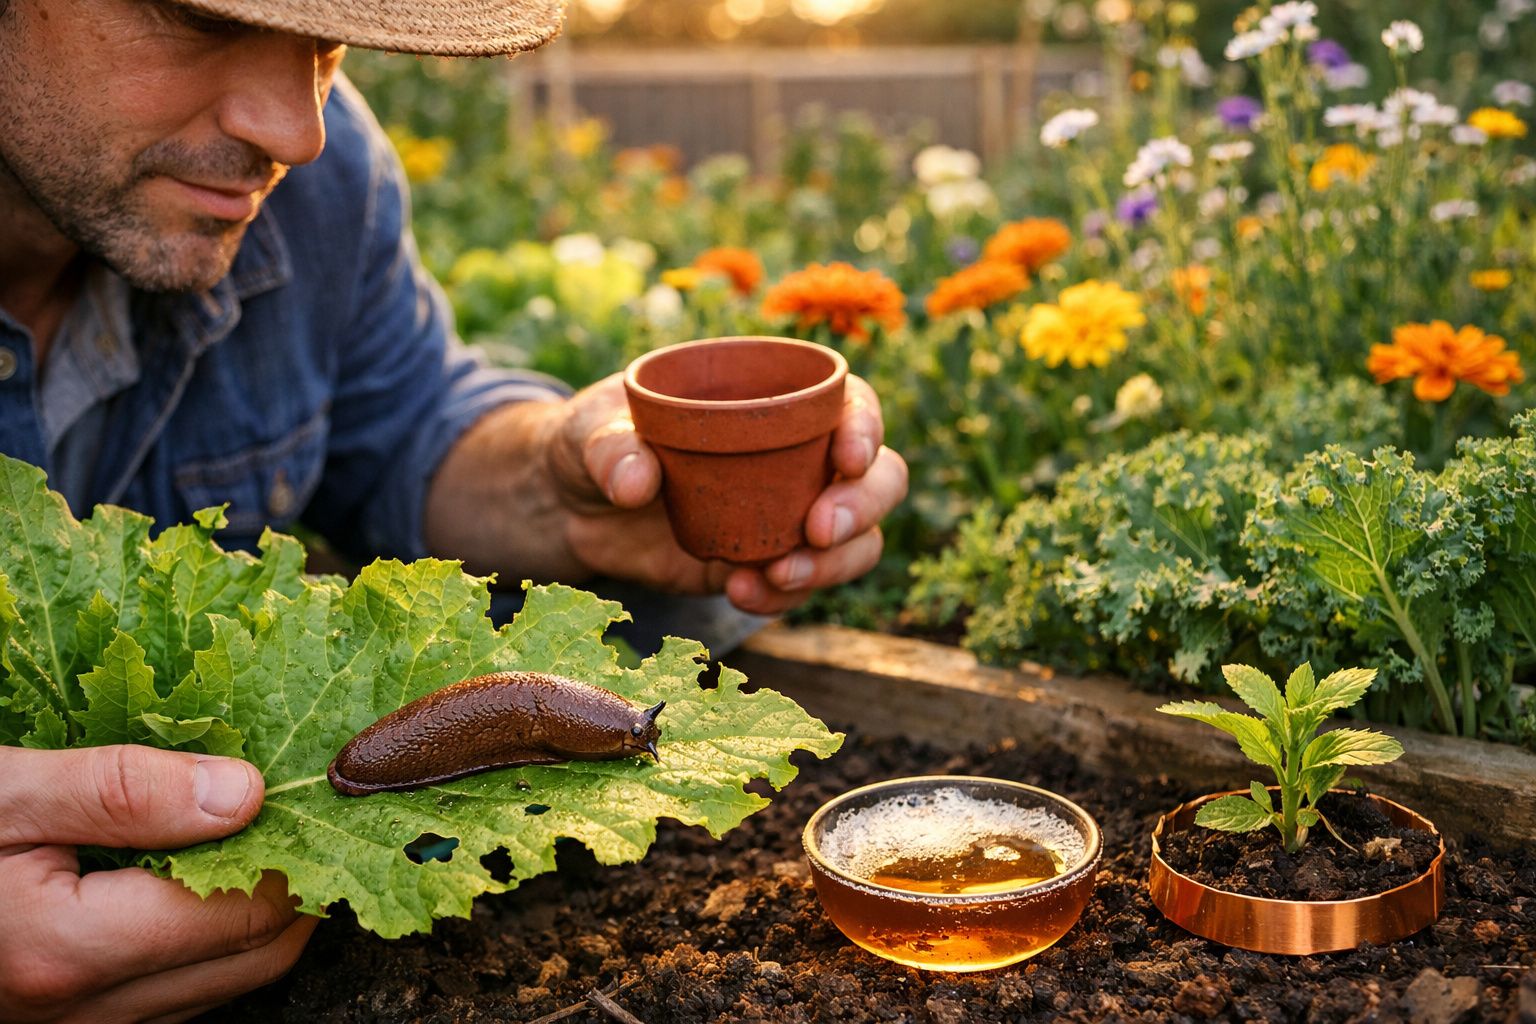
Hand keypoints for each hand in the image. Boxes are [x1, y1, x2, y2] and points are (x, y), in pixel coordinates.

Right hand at [0, 745, 315, 1022]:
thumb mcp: (10, 792)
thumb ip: (124, 792)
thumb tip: (243, 793)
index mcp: (69, 951)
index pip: (245, 915)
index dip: (296, 852)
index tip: (312, 795)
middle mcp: (83, 1011)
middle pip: (255, 958)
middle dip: (297, 885)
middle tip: (306, 815)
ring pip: (225, 981)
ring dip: (257, 916)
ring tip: (264, 839)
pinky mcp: (77, 1023)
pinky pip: (179, 992)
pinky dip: (211, 940)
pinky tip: (205, 880)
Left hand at [549, 371, 907, 614]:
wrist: (569, 508)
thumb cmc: (589, 442)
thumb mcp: (588, 430)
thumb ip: (610, 447)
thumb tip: (637, 481)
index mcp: (773, 398)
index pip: (850, 403)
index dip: (865, 427)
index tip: (847, 458)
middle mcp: (798, 456)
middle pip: (878, 478)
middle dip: (863, 508)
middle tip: (818, 532)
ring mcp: (786, 514)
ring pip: (856, 541)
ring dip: (832, 565)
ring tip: (774, 576)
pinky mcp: (763, 563)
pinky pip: (801, 584)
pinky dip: (784, 596)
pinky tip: (742, 593)